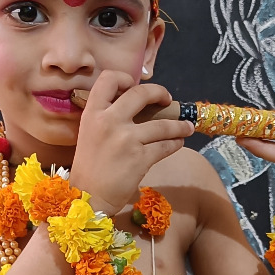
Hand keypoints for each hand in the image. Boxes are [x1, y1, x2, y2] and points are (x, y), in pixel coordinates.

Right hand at [68, 70, 193, 214]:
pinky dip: (175, 143)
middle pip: (141, 94)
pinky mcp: (140, 158)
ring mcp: (126, 139)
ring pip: (162, 124)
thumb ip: (106, 118)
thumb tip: (133, 106)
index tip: (134, 85)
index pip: (108, 79)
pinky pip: (166, 146)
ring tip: (186, 127)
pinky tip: (178, 143)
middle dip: (160, 93)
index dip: (124, 77)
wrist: (87, 197)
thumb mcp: (89, 134)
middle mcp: (109, 121)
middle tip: (168, 99)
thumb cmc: (89, 167)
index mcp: (93, 113)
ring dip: (179, 125)